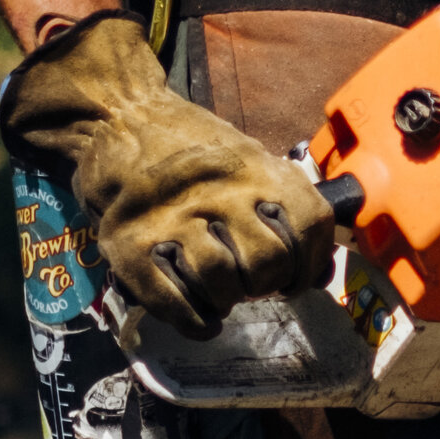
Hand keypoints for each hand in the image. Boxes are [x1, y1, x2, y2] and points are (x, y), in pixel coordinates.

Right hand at [0, 12, 336, 336]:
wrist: (119, 117)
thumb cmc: (190, 147)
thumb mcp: (247, 158)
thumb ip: (283, 203)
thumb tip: (320, 273)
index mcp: (255, 169)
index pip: (308, 225)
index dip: (311, 263)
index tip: (296, 279)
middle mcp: (217, 192)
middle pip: (266, 261)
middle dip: (266, 284)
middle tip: (253, 285)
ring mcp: (171, 218)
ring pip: (221, 281)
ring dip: (228, 301)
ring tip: (223, 299)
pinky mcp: (130, 243)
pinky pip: (171, 299)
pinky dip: (194, 321)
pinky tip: (202, 322)